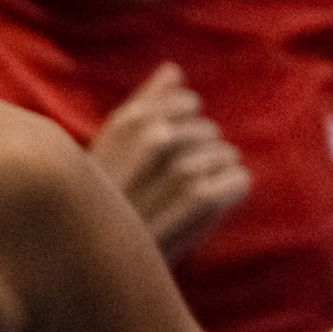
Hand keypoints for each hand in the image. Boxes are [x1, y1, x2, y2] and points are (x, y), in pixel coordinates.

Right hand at [90, 62, 252, 260]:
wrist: (93, 262)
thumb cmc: (103, 202)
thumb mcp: (110, 147)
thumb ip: (144, 103)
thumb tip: (174, 69)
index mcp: (129, 121)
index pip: (186, 102)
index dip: (185, 127)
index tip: (169, 155)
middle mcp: (155, 137)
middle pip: (209, 130)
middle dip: (202, 152)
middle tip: (177, 184)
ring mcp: (180, 167)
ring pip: (227, 154)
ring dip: (218, 174)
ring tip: (191, 198)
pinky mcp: (201, 198)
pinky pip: (239, 181)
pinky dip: (233, 192)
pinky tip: (211, 207)